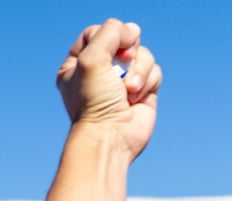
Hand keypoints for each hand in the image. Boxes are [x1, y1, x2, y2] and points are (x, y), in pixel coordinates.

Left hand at [57, 19, 162, 160]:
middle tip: (124, 62)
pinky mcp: (143, 91)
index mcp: (77, 64)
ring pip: (142, 54)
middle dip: (128, 50)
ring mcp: (121, 81)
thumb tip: (131, 32)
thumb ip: (110, 32)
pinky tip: (135, 100)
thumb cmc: (94, 102)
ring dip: (138, 70)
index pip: (97, 32)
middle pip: (124, 39)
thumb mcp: (92, 58)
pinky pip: (154, 70)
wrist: (111, 137)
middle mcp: (99, 72)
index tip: (111, 49)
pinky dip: (148, 82)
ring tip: (127, 91)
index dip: (109, 35)